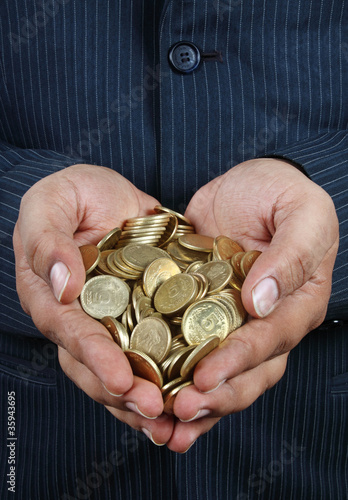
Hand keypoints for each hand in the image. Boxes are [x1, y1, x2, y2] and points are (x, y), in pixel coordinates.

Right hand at [13, 164, 173, 444]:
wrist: (108, 194)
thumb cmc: (72, 194)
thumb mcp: (51, 203)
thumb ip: (48, 240)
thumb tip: (62, 285)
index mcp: (52, 297)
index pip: (69, 332)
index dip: (94, 357)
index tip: (120, 379)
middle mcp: (80, 318)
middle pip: (96, 365)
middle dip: (124, 392)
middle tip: (156, 410)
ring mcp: (113, 322)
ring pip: (124, 369)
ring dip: (145, 398)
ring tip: (174, 420)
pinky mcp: (144, 318)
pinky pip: (153, 352)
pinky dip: (167, 378)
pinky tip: (186, 398)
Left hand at [164, 158, 338, 452]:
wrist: (248, 185)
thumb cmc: (282, 193)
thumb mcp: (302, 213)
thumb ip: (291, 255)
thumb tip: (261, 302)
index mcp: (298, 303)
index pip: (272, 341)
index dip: (240, 362)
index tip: (205, 377)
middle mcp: (269, 322)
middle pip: (249, 372)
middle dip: (215, 395)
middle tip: (179, 409)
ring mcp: (235, 322)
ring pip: (222, 373)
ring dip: (197, 402)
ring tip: (163, 423)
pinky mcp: (203, 314)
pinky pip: (192, 351)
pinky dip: (177, 378)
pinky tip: (155, 399)